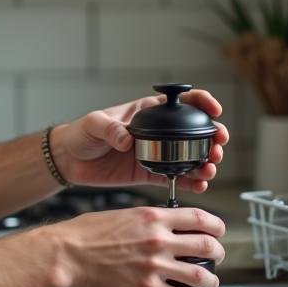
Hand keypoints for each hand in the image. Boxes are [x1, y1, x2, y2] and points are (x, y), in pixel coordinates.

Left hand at [48, 89, 228, 191]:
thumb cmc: (81, 133)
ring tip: (210, 169)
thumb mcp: (94, 124)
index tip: (215, 111)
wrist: (69, 160)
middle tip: (218, 147)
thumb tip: (126, 139)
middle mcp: (157, 132)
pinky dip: (189, 182)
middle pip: (193, 132)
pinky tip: (199, 185)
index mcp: (148, 112)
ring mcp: (155, 154)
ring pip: (189, 157)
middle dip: (211, 138)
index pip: (182, 101)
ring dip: (205, 162)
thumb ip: (111, 129)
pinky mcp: (149, 173)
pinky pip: (174, 178)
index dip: (202, 102)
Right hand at [48, 206, 225, 286]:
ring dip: (212, 281)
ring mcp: (155, 266)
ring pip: (200, 274)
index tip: (219, 231)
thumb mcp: (120, 214)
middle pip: (206, 245)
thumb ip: (143, 219)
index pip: (199, 217)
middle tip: (219, 257)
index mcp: (153, 217)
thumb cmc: (83, 235)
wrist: (65, 255)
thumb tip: (155, 224)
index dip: (216, 225)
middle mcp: (159, 240)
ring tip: (213, 284)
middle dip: (219, 253)